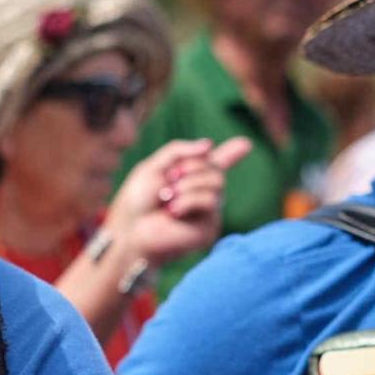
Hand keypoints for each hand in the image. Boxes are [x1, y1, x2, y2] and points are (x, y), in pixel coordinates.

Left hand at [108, 137, 251, 267]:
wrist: (128, 230)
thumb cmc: (136, 202)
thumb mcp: (152, 167)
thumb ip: (178, 151)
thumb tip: (210, 145)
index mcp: (188, 178)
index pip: (216, 163)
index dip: (231, 153)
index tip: (245, 144)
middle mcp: (202, 194)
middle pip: (215, 169)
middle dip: (191, 168)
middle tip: (169, 180)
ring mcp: (207, 212)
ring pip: (217, 183)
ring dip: (188, 185)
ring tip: (167, 198)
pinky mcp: (209, 228)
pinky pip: (211, 201)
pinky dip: (189, 200)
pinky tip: (173, 212)